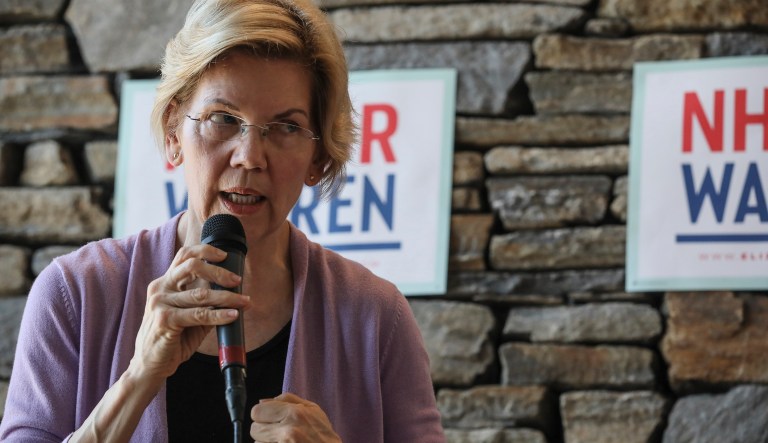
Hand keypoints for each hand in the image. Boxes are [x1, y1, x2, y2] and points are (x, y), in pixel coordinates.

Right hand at [128, 244, 248, 382]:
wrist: (150, 365)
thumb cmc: (171, 339)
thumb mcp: (190, 317)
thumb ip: (206, 303)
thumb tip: (235, 294)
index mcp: (164, 283)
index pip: (184, 256)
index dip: (206, 251)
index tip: (225, 256)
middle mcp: (160, 288)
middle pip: (192, 266)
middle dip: (219, 272)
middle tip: (237, 281)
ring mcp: (160, 303)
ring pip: (201, 294)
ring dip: (227, 297)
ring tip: (244, 301)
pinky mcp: (164, 319)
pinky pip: (199, 314)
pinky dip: (220, 315)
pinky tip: (233, 315)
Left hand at [251, 393, 340, 442]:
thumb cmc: (324, 435)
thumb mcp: (313, 410)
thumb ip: (287, 400)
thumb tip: (262, 401)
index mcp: (295, 413)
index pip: (257, 411)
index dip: (262, 415)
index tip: (269, 418)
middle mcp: (287, 431)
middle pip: (254, 428)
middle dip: (263, 430)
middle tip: (277, 433)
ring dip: (267, 442)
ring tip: (284, 441)